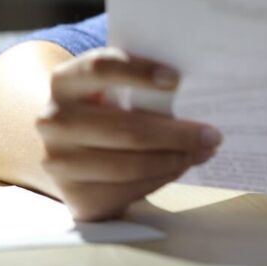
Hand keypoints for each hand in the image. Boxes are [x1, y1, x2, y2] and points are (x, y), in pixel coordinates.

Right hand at [36, 47, 221, 220]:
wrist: (67, 142)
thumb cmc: (106, 102)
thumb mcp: (114, 83)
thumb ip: (143, 80)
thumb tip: (200, 86)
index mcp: (65, 81)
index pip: (101, 68)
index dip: (140, 72)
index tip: (177, 79)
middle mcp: (54, 121)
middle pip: (125, 128)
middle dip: (177, 133)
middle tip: (212, 133)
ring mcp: (60, 163)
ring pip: (129, 166)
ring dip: (175, 159)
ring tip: (204, 150)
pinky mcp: (74, 197)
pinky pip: (128, 191)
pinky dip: (162, 178)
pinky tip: (181, 164)